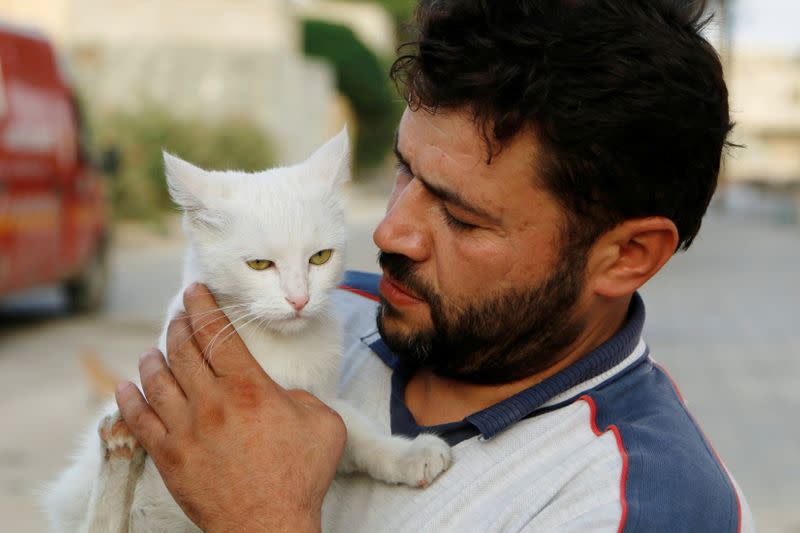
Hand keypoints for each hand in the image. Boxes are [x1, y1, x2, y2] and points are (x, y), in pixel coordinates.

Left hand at [115, 283, 346, 532]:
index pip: (219, 334)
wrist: (268, 526)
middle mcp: (212, 402)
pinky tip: (126, 387)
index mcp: (250, 389)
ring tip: (154, 348)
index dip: (205, 307)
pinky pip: (138, 420)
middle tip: (179, 312)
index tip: (196, 290)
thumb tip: (282, 393)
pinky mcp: (168, 457)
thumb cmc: (300, 477)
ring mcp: (185, 429)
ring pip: (157, 379)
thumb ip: (302, 396)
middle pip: (185, 349)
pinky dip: (129, 399)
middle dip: (179, 323)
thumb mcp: (323, 423)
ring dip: (154, 357)